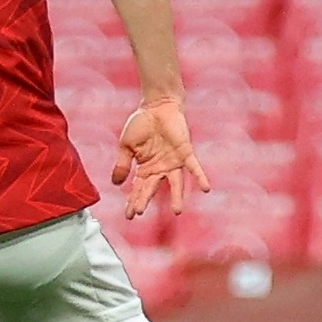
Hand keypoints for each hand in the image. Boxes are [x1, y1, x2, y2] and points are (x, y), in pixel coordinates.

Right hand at [111, 97, 210, 219]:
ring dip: (177, 197)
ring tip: (177, 211)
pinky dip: (200, 177)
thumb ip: (122, 164)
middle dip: (144, 199)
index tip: (129, 216)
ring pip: (176, 183)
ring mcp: (173, 162)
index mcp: (146, 168)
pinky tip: (206, 189)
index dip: (133, 201)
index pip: (138, 188)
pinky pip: (194, 167)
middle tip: (139, 213)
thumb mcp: (126, 145)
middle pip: (152, 188)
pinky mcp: (185, 153)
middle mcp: (160, 168)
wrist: (156, 105)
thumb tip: (115, 183)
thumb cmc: (141, 123)